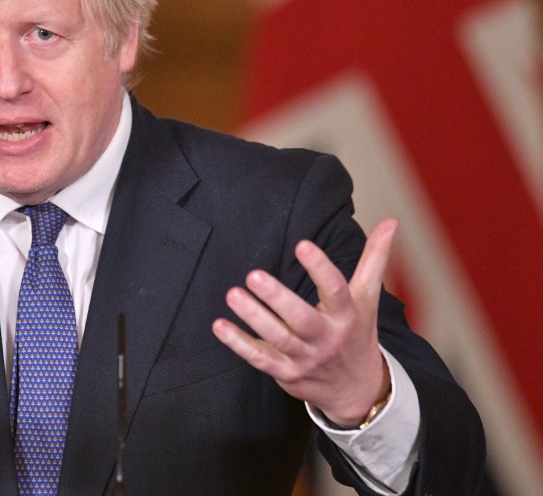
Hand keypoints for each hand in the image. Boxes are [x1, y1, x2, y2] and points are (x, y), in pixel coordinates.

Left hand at [212, 219, 397, 426]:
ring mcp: (306, 358)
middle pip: (302, 318)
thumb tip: (390, 220)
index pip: (335, 289)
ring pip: (278, 338)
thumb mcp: (368, 297)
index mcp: (347, 314)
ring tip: (233, 294)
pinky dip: (239, 344)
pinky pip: (260, 359)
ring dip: (254, 317)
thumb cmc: (357, 333)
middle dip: (277, 298)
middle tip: (253, 275)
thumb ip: (375, 258)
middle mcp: (327, 337)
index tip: (302, 244)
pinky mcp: (287, 373)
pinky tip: (219, 326)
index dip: (320, 267)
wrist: (358, 390)